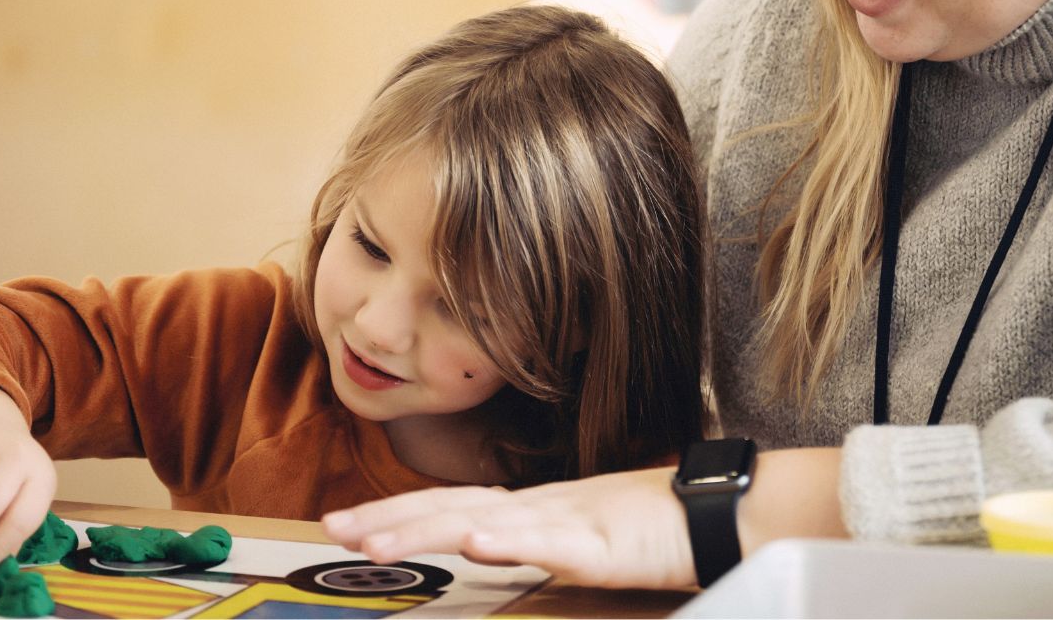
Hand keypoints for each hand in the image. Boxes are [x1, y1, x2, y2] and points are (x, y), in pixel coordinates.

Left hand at [323, 466, 696, 589]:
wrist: (718, 510)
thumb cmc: (654, 526)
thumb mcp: (580, 539)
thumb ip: (534, 542)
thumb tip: (487, 547)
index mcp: (532, 508)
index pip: (451, 505)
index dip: (398, 511)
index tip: (347, 522)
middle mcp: (539, 505)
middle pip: (451, 508)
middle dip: (389, 518)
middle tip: (334, 527)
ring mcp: (568, 519)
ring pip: (484, 521)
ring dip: (426, 529)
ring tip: (377, 542)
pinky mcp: (602, 542)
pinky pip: (549, 543)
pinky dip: (509, 540)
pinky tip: (476, 542)